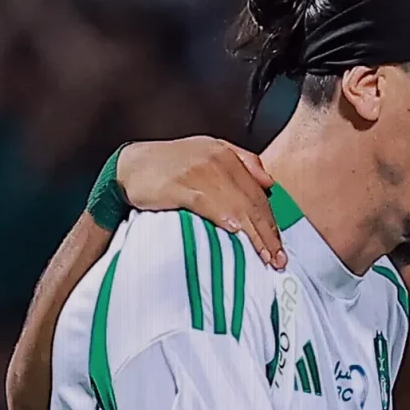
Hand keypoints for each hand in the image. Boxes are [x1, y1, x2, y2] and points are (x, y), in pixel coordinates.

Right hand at [118, 137, 283, 267]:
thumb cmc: (171, 163)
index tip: (280, 246)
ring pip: (236, 207)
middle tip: (278, 258)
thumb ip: (243, 162)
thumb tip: (269, 182)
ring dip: (253, 235)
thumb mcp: (209, 151)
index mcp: (227, 155)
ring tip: (263, 257)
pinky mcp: (178, 185)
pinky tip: (237, 234)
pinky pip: (207, 204)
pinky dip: (225, 219)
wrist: (129, 165)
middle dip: (267, 234)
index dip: (271, 222)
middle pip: (251, 203)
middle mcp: (216, 161)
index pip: (258, 194)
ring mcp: (198, 172)